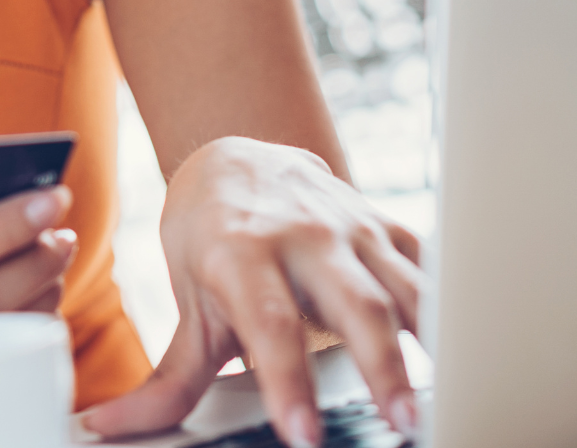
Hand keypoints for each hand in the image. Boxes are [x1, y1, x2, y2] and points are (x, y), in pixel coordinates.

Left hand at [82, 138, 423, 447]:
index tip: (303, 433)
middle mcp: (302, 234)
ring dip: (429, 339)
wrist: (232, 157)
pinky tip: (467, 343)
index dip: (287, 382)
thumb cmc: (207, 238)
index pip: (270, 326)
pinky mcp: (383, 224)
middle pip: (353, 303)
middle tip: (400, 422)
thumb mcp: (186, 303)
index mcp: (243, 253)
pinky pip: (426, 262)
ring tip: (449, 393)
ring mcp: (350, 226)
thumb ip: (167, 378)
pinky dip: (449, 301)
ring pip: (402, 283)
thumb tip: (109, 427)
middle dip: (381, 365)